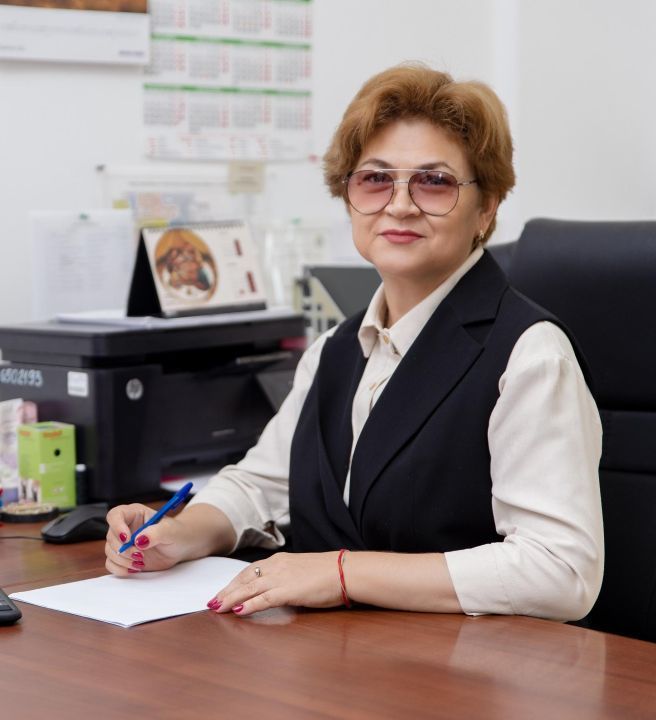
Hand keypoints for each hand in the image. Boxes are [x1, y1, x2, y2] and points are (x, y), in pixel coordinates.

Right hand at [104, 503, 190, 576]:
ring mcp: (124, 543)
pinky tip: (135, 568)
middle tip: (140, 555)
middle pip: (111, 536)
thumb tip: (139, 540)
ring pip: (110, 551)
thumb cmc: (177, 533)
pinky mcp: (124, 557)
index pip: (116, 515)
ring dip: (123, 560)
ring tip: (141, 562)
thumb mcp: (171, 530)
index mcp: (135, 513)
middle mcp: (126, 526)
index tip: (127, 539)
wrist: (181, 547)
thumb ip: (157, 532)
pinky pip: (111, 564)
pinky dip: (120, 569)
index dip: (117, 526)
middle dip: (123, 549)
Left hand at [207, 552, 343, 615]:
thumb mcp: (303, 572)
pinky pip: (262, 599)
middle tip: (212, 601)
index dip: (235, 581)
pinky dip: (247, 605)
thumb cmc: (330, 573)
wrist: (346, 571)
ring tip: (217, 608)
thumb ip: (289, 578)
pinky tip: (237, 612)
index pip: (251, 570)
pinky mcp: (287, 591)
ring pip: (248, 588)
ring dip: (230, 598)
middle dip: (227, 590)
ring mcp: (281, 578)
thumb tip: (281, 590)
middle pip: (244, 578)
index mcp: (281, 560)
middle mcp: (277, 565)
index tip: (224, 590)